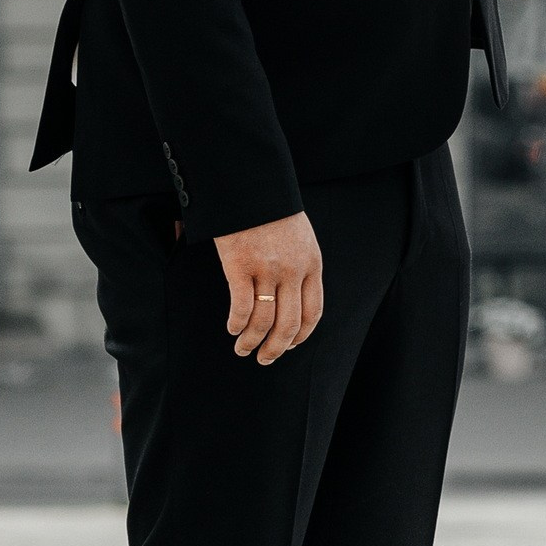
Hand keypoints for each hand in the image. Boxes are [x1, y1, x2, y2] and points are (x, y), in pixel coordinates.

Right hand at [215, 211, 324, 364]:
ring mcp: (267, 269)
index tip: (290, 346)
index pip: (313, 312)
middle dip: (277, 348)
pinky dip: (237, 324)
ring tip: (243, 350)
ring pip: (264, 321)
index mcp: (312, 265)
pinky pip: (242, 307)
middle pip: (289, 324)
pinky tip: (232, 329)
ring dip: (252, 341)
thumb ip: (301, 267)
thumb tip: (292, 300)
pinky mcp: (240, 266)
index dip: (301, 336)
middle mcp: (293, 271)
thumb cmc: (274, 212)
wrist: (253, 186)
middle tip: (265, 359)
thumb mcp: (301, 238)